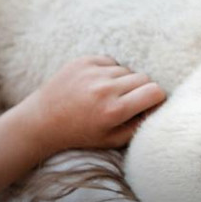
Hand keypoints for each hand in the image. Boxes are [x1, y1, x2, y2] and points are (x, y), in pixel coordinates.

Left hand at [18, 56, 165, 152]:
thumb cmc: (81, 134)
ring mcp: (93, 72)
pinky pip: (111, 61)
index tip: (148, 105)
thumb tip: (158, 108)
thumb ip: (140, 126)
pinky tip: (97, 84)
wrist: (41, 120)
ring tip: (108, 94)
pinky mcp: (83, 61)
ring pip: (127, 70)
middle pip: (144, 78)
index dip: (156, 98)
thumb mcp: (113, 140)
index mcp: (114, 110)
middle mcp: (104, 89)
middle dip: (141, 90)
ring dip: (123, 81)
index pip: (155, 91)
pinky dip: (109, 72)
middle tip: (128, 101)